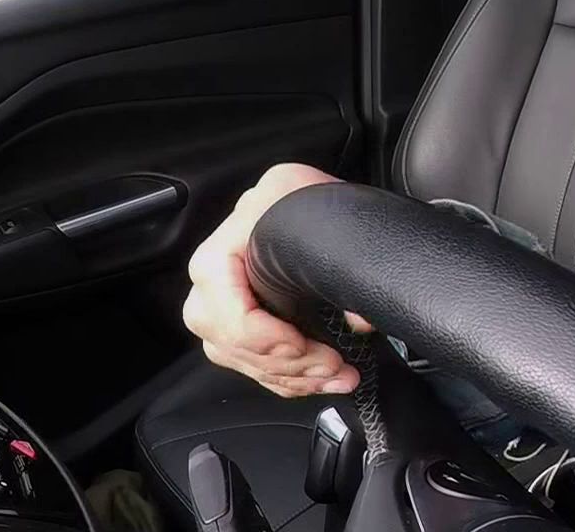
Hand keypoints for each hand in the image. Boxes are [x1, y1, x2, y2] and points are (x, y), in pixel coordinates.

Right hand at [182, 163, 371, 397]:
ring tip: (338, 377)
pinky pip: (252, 363)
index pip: (224, 314)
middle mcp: (214, 283)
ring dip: (293, 378)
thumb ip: (341, 256)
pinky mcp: (241, 321)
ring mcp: (223, 305)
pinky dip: (287, 379)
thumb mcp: (318, 204)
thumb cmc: (304, 196)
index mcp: (220, 254)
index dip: (264, 339)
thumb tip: (360, 319)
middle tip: (332, 366)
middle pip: (230, 345)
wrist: (303, 195)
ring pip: (242, 361)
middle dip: (287, 366)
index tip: (304, 346)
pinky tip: (321, 379)